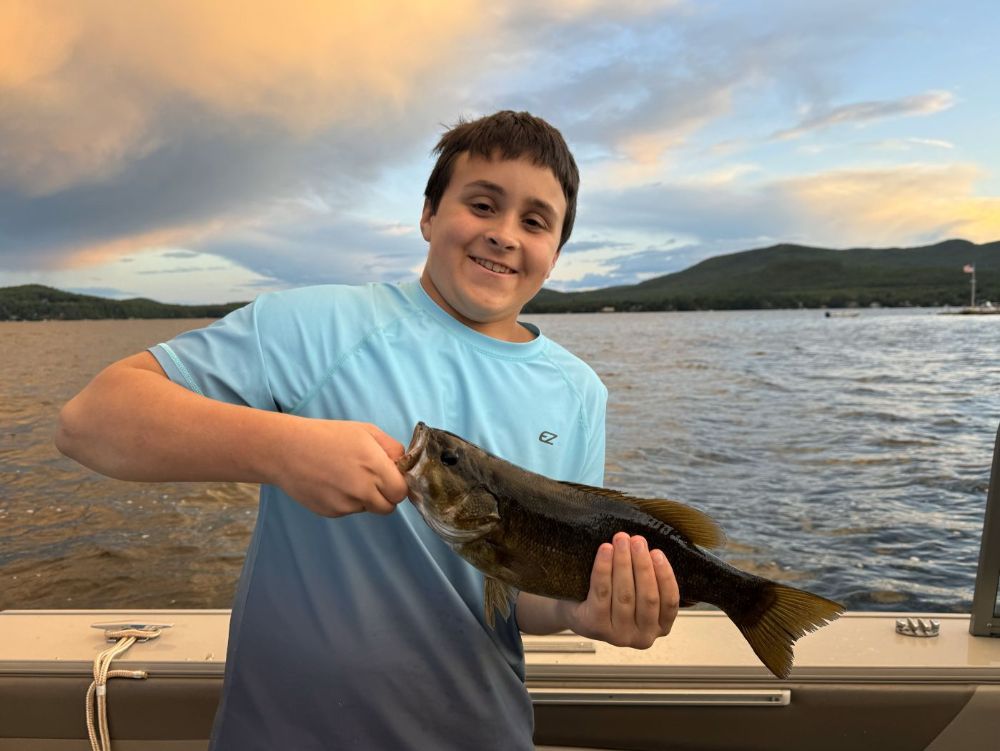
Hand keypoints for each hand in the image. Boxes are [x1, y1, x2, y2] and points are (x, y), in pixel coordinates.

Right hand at [268, 419, 409, 517]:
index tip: (390, 477)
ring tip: (346, 476)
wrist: (286, 450)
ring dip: (365, 498)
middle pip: (388, 507)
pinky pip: (349, 510)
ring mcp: (346, 504)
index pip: (401, 492)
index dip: (398, 485)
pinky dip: (346, 500)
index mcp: (375, 466)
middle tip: (371, 479)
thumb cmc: (327, 436)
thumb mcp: (366, 431)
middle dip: (385, 495)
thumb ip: (392, 449)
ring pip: (368, 508)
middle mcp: (363, 489)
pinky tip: (332, 483)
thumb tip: (404, 465)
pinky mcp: (331, 512)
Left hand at [561, 532, 679, 648]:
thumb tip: (647, 547)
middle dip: (642, 565)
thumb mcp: (638, 594)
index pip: (670, 602)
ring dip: (623, 563)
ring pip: (625, 594)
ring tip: (621, 541)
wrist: (577, 612)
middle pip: (647, 597)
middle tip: (637, 540)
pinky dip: (604, 568)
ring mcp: (620, 635)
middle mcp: (643, 636)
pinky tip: (605, 551)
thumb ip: (647, 579)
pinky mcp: (596, 627)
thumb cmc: (613, 599)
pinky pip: (602, 592)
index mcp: (660, 627)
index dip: (665, 576)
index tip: (657, 552)